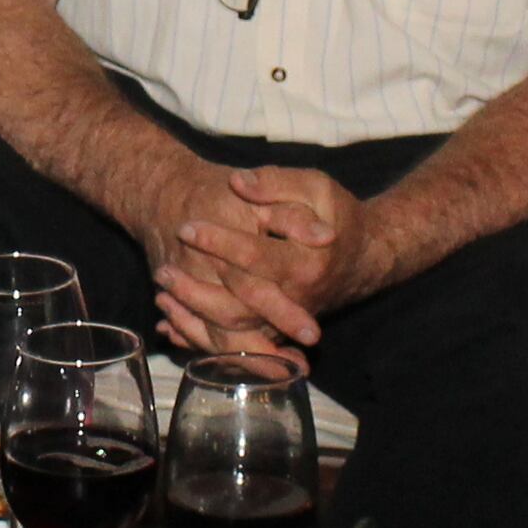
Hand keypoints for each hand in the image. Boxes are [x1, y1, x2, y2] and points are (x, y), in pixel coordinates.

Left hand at [156, 165, 377, 350]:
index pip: (254, 256)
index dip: (218, 242)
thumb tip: (238, 182)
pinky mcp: (277, 331)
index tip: (186, 227)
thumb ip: (277, 183)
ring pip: (233, 335)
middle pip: (238, 305)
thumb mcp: (317, 187)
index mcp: (306, 262)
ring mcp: (286, 322)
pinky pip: (235, 345)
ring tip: (161, 297)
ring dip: (193, 321)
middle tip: (162, 271)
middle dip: (195, 291)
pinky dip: (200, 340)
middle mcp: (297, 300)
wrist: (366, 257)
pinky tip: (169, 327)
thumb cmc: (338, 216)